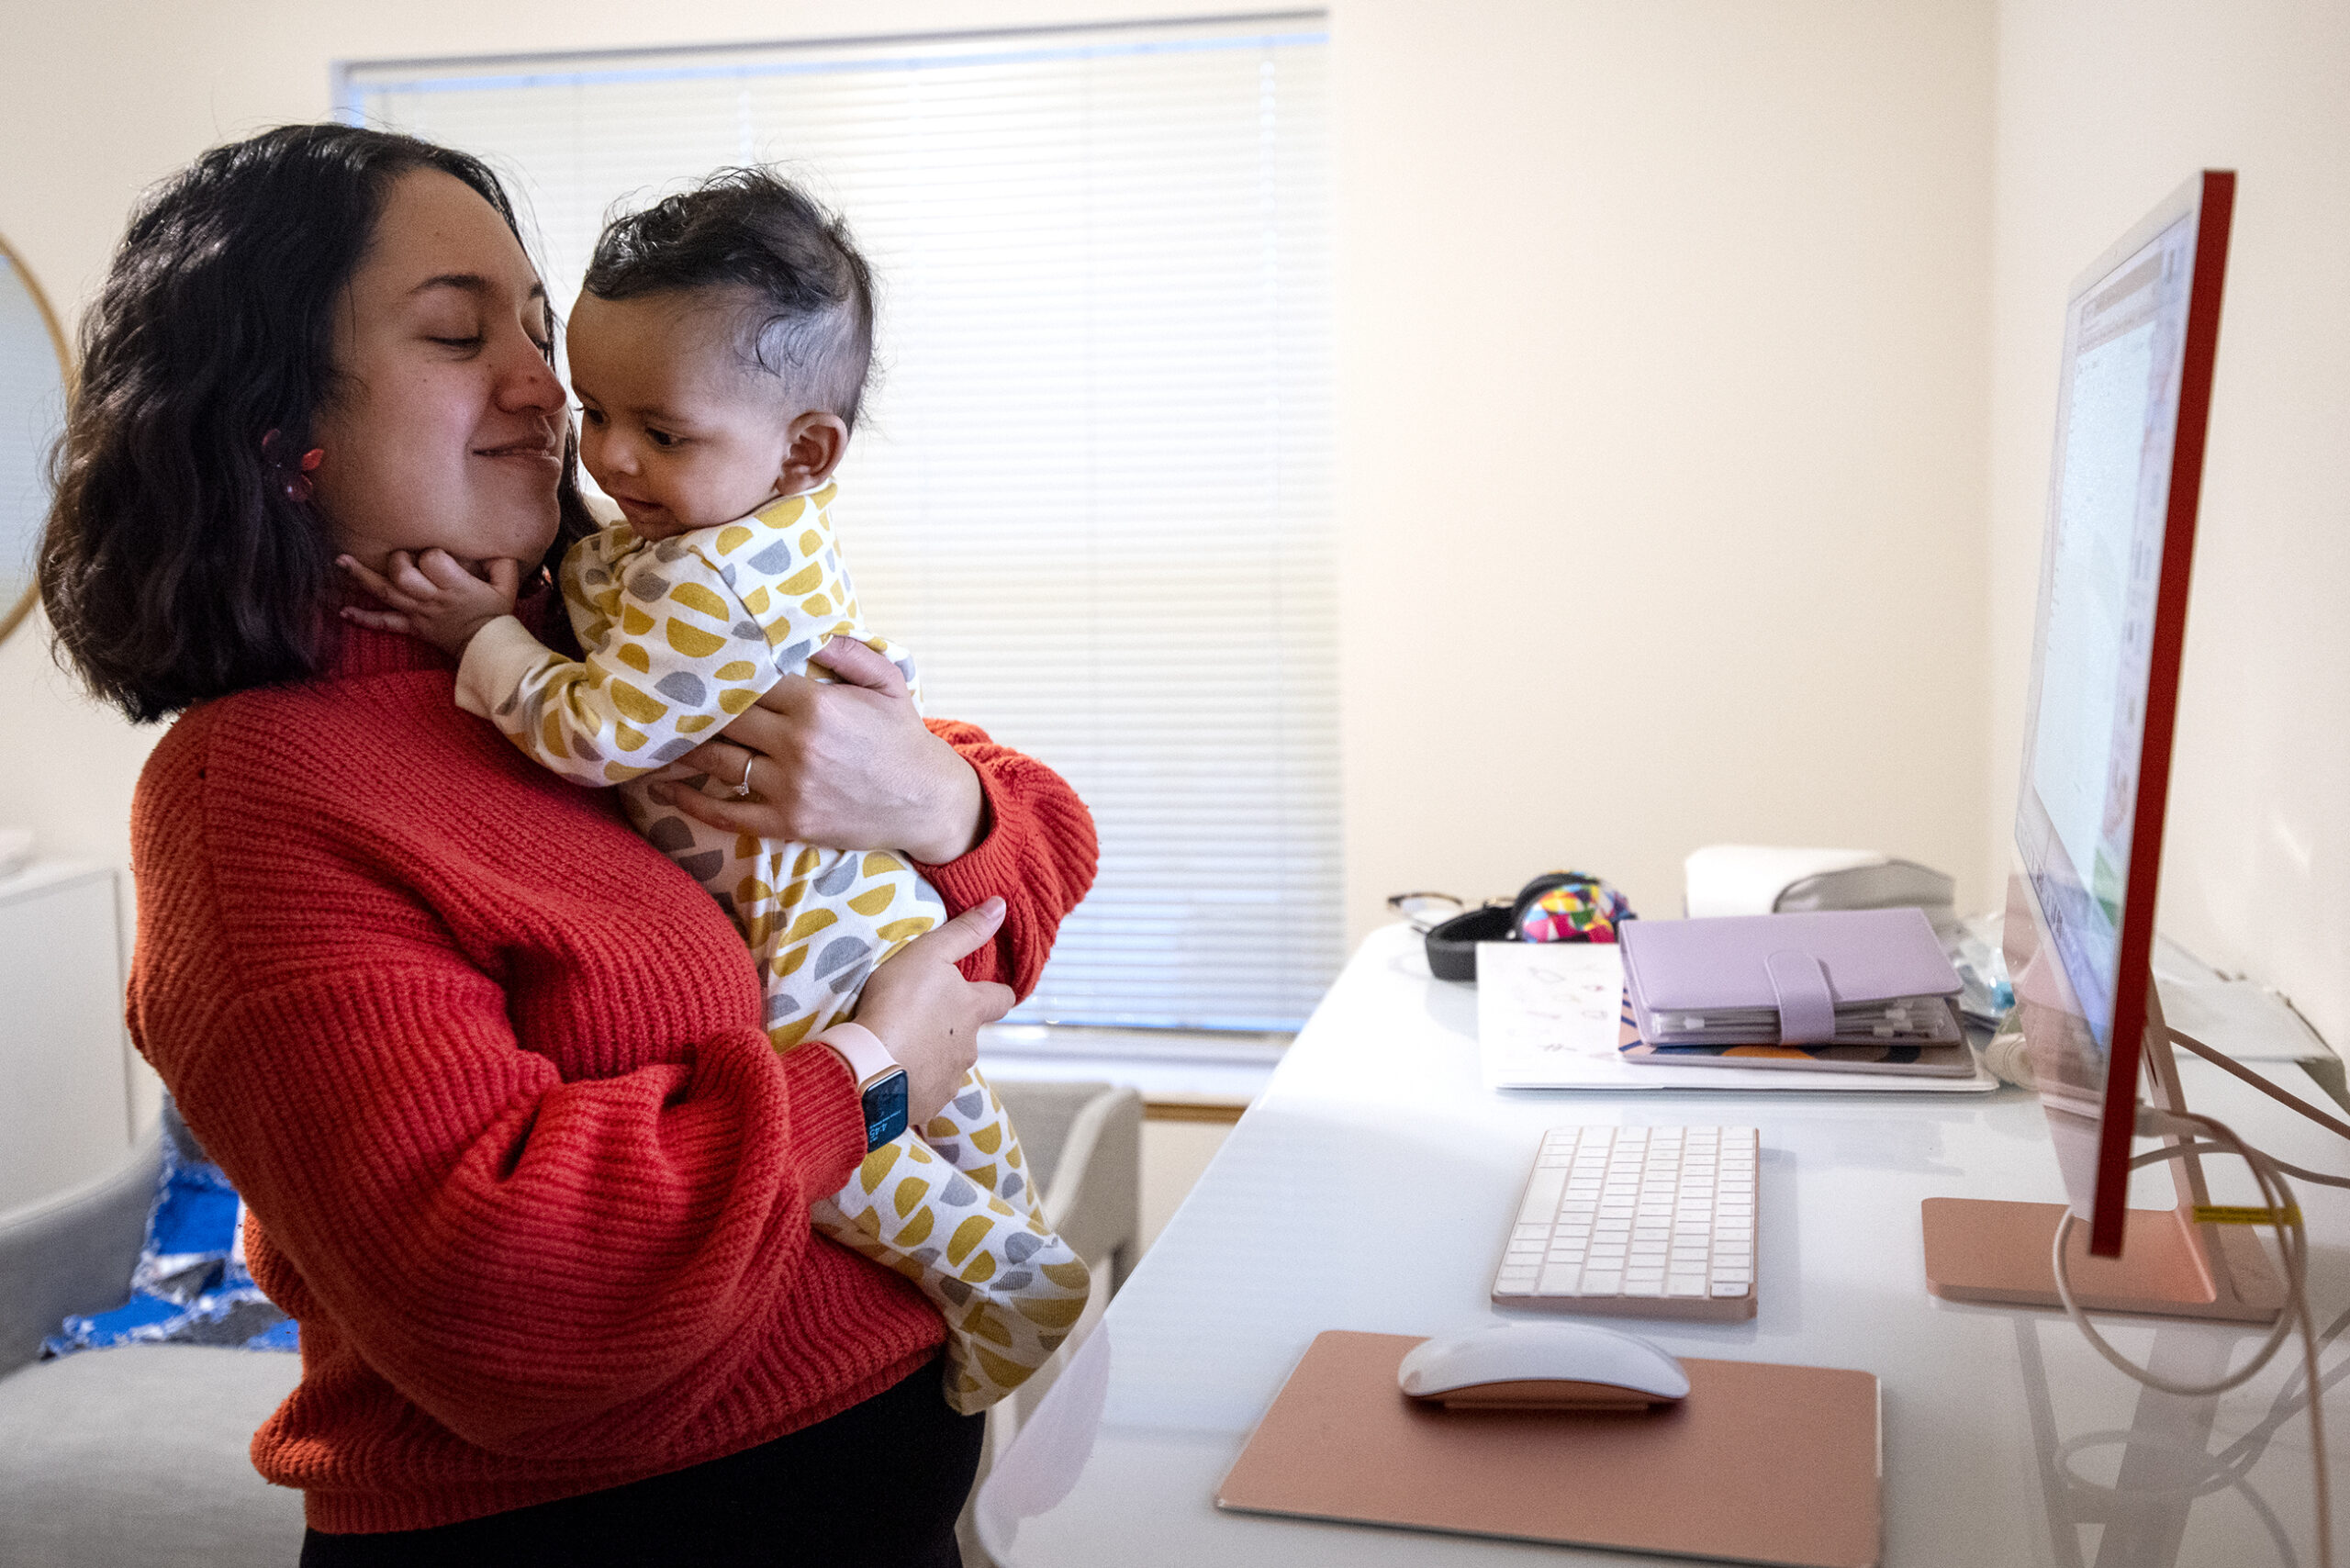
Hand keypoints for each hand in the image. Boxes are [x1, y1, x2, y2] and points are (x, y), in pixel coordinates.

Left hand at [337, 550, 520, 656]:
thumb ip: (501, 561)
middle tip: (402, 555)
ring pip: (386, 592)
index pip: (432, 559)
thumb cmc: (497, 614)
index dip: (433, 553)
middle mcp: (432, 598)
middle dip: (397, 559)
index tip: (440, 554)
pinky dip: (364, 619)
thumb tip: (490, 544)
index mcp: (455, 585)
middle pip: (402, 573)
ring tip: (341, 561)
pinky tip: (344, 612)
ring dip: (361, 576)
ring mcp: (418, 613)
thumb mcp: (507, 585)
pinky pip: (385, 623)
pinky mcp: (412, 627)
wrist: (489, 650)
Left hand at [644, 636, 987, 863]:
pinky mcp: (788, 822)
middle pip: (725, 719)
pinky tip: (664, 788)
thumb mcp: (887, 683)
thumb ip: (848, 651)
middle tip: (658, 693)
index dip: (717, 670)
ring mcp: (790, 787)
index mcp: (817, 705)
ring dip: (681, 749)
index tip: (690, 660)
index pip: (750, 680)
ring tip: (650, 735)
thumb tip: (808, 625)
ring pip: (717, 762)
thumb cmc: (904, 739)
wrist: (927, 802)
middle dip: (692, 707)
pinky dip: (690, 800)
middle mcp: (797, 745)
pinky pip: (727, 811)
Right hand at [845, 898, 1015, 1123]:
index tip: (983, 990)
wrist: (869, 1066)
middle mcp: (970, 1047)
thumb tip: (1000, 905)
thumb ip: (965, 931)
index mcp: (973, 1010)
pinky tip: (892, 1072)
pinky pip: (926, 1090)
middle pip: (970, 1034)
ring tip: (900, 1045)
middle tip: (920, 1017)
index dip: (994, 992)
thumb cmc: (897, 1004)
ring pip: (948, 1063)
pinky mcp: (928, 1104)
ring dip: (931, 1054)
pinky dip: (914, 1081)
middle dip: (952, 1026)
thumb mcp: (929, 954)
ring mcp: (950, 1079)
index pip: (1002, 999)